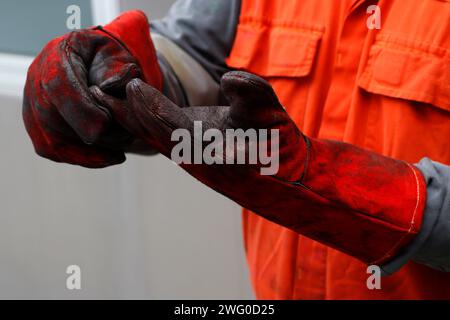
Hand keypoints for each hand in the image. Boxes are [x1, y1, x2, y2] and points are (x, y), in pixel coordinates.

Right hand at [23, 11, 161, 167]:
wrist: (100, 64)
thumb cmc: (112, 59)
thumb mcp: (121, 55)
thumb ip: (118, 70)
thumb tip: (113, 88)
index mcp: (59, 53)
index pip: (58, 84)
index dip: (81, 108)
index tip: (106, 124)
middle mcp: (37, 78)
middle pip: (51, 117)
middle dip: (90, 134)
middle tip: (124, 140)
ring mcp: (33, 104)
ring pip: (51, 139)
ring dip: (88, 152)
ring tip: (119, 153)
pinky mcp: (38, 126)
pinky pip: (53, 150)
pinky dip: (82, 158)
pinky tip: (107, 158)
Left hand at [97, 71, 425, 263]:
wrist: (284, 177)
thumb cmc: (277, 143)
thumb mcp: (272, 112)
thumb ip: (253, 91)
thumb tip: (227, 77)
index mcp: (213, 148)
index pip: (171, 125)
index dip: (150, 104)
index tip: (132, 84)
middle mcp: (197, 159)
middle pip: (154, 135)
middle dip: (131, 113)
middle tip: (106, 91)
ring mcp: (194, 164)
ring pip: (156, 142)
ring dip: (135, 123)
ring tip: (114, 103)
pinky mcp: (194, 163)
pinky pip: (164, 146)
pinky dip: (147, 131)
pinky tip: (135, 120)